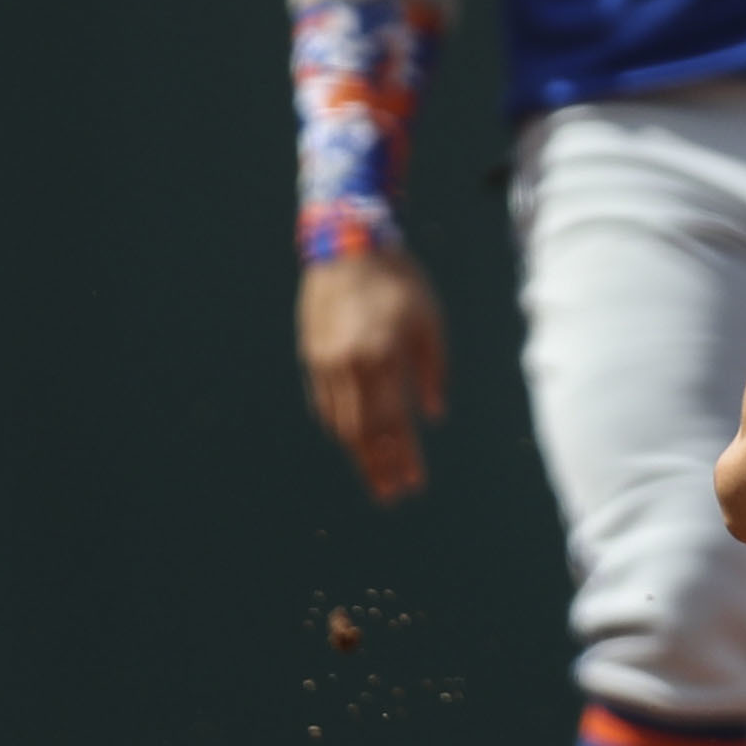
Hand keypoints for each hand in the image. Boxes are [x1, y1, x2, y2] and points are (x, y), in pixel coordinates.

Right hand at [298, 246, 447, 502]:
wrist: (348, 248)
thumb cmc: (401, 283)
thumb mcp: (430, 323)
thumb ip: (433, 372)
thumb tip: (433, 417)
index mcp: (383, 356)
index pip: (394, 423)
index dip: (404, 458)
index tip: (414, 485)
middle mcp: (350, 365)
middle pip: (364, 433)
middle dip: (379, 468)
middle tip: (392, 497)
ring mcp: (326, 363)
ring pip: (341, 423)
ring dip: (359, 455)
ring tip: (376, 479)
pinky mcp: (312, 357)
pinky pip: (326, 404)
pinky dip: (339, 428)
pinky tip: (353, 443)